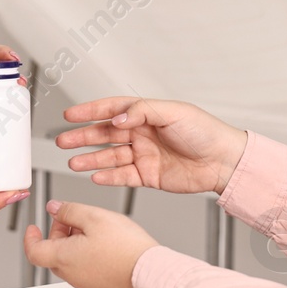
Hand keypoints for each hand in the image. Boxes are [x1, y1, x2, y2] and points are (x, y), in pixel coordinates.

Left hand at [23, 201, 158, 287]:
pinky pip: (88, 269)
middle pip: (54, 252)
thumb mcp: (94, 216)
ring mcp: (86, 284)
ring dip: (76, 243)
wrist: (150, 274)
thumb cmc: (125, 249)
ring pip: (72, 260)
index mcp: (63, 257)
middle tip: (76, 219)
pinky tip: (109, 244)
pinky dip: (90, 254)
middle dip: (61, 233)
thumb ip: (69, 210)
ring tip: (97, 229)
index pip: (33, 251)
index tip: (33, 228)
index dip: (30, 237)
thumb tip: (54, 208)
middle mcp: (72, 275)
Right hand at [56, 97, 246, 195]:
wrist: (223, 161)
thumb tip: (116, 118)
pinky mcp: (149, 176)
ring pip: (110, 157)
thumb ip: (141, 112)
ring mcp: (144, 155)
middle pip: (105, 135)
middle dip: (83, 137)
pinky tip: (94, 177)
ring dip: (91, 159)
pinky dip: (108, 176)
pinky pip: (123, 176)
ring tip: (73, 162)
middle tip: (63, 141)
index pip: (111, 110)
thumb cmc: (204, 131)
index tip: (69, 115)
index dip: (90, 112)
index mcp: (146, 114)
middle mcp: (142, 134)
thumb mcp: (173, 113)